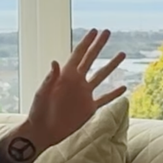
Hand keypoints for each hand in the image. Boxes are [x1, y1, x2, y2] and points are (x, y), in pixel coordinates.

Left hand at [27, 28, 126, 147]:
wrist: (42, 131)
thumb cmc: (38, 111)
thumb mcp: (42, 94)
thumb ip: (50, 79)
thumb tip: (55, 62)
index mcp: (65, 76)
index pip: (78, 54)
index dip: (87, 42)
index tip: (95, 31)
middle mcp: (76, 82)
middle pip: (91, 59)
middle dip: (99, 45)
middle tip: (107, 32)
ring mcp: (84, 94)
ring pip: (101, 76)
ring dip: (111, 65)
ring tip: (122, 54)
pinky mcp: (88, 108)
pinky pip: (105, 99)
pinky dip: (114, 94)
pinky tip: (124, 87)